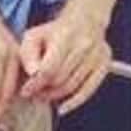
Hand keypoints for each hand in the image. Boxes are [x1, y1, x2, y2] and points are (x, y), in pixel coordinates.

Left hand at [18, 1, 112, 115]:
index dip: (35, 84)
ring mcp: (97, 54)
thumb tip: (33, 74)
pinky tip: (62, 108)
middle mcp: (84, 44)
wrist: (84, 21)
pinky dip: (74, 103)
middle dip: (44, 90)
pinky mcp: (104, 64)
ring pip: (72, 87)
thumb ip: (27, 54)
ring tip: (44, 95)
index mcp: (65, 35)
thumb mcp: (34, 36)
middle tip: (34, 94)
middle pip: (60, 80)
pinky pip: (88, 91)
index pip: (49, 69)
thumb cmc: (54, 33)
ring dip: (55, 96)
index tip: (25, 91)